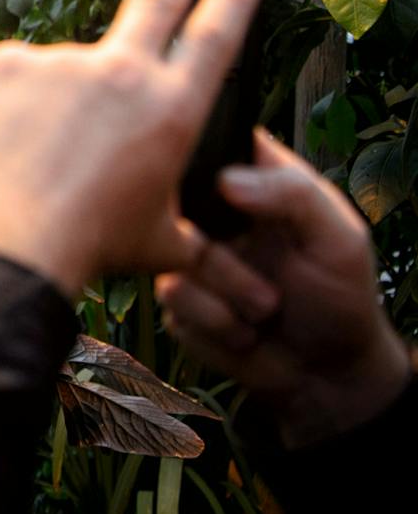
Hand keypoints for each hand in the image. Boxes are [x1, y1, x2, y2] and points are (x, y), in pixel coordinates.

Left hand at [0, 0, 263, 295]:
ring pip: (64, 77)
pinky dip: (12, 108)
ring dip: (55, 109)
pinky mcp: (7, 63)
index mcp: (171, 110)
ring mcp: (62, 62)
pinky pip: (14, 80)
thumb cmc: (86, 244)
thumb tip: (232, 279)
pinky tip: (7, 145)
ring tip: (37, 162)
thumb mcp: (159, 244)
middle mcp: (122, 74)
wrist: (5, 241)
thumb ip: (192, 239)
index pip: (214, 37)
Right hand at [156, 131, 410, 448]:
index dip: (195, 149)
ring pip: (172, 255)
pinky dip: (217, 322)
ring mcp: (188, 255)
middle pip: (171, 197)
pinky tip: (244, 329)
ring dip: (227, 291)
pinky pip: (175, 300)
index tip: (212, 182)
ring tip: (264, 307)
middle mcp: (212, 212)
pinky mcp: (175, 299)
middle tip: (253, 261)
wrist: (323, 375)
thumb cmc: (341, 297)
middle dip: (215, 244)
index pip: (211, 138)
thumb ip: (295, 195)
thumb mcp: (339, 239)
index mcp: (254, 180)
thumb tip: (228, 179)